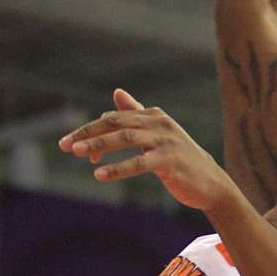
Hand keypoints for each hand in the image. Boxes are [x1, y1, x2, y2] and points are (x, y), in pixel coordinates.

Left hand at [59, 91, 235, 212]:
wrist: (212, 183)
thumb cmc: (181, 160)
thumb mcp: (159, 135)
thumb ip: (137, 114)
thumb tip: (117, 93)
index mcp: (154, 116)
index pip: (114, 118)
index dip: (91, 131)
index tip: (71, 145)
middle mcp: (160, 123)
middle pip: (116, 123)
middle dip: (88, 133)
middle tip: (64, 145)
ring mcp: (166, 141)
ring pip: (125, 138)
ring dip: (98, 145)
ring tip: (76, 153)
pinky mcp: (170, 161)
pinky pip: (139, 163)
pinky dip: (118, 168)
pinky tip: (99, 174)